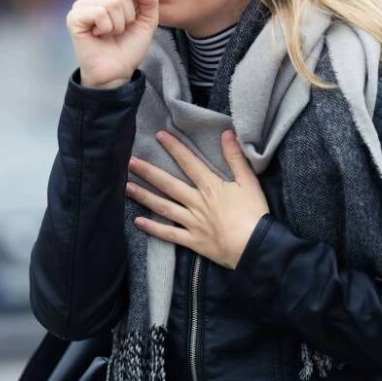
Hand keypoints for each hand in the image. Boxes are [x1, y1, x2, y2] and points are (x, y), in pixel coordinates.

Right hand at [65, 0, 158, 87]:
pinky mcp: (74, 17)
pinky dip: (106, 28)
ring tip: (109, 34)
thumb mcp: (147, 21)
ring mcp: (81, 5)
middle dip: (128, 15)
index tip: (130, 21)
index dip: (137, 2)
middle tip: (118, 30)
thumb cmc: (128, 47)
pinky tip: (99, 35)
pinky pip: (100, 12)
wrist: (116, 72)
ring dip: (118, 25)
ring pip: (113, 2)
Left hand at [126, 130, 269, 269]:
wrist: (255, 247)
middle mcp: (196, 202)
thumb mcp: (249, 182)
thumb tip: (226, 133)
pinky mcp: (193, 241)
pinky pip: (169, 233)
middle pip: (168, 184)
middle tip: (129, 161)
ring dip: (144, 196)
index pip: (189, 162)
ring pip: (163, 207)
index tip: (159, 135)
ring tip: (126, 186)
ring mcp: (192, 222)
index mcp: (210, 187)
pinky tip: (138, 221)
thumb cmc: (255, 214)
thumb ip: (235, 158)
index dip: (174, 148)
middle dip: (148, 171)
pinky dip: (153, 228)